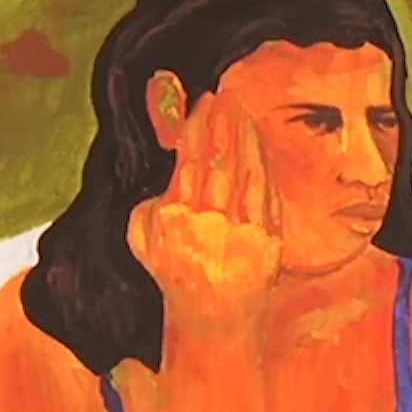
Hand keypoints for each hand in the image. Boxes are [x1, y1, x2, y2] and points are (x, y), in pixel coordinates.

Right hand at [128, 97, 283, 337]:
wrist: (214, 314)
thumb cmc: (175, 269)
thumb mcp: (141, 238)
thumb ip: (148, 204)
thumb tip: (170, 171)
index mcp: (175, 217)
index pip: (189, 161)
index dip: (197, 128)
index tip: (201, 102)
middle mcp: (210, 223)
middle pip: (219, 162)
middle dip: (221, 125)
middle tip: (224, 96)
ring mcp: (243, 231)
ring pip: (246, 173)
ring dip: (244, 137)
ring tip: (241, 110)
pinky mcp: (270, 239)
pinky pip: (266, 193)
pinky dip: (262, 165)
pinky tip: (257, 143)